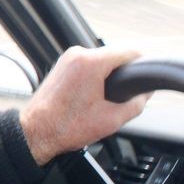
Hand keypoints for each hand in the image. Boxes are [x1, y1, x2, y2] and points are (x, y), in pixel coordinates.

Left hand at [20, 46, 150, 165]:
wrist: (36, 132)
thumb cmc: (66, 126)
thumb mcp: (112, 119)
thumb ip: (137, 103)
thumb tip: (146, 94)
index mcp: (90, 62)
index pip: (130, 52)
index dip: (143, 65)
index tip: (146, 78)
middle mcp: (77, 54)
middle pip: (115, 56)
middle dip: (123, 75)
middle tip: (124, 97)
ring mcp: (67, 58)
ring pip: (101, 61)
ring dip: (108, 76)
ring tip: (105, 99)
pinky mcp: (62, 65)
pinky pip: (88, 65)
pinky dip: (95, 77)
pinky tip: (92, 97)